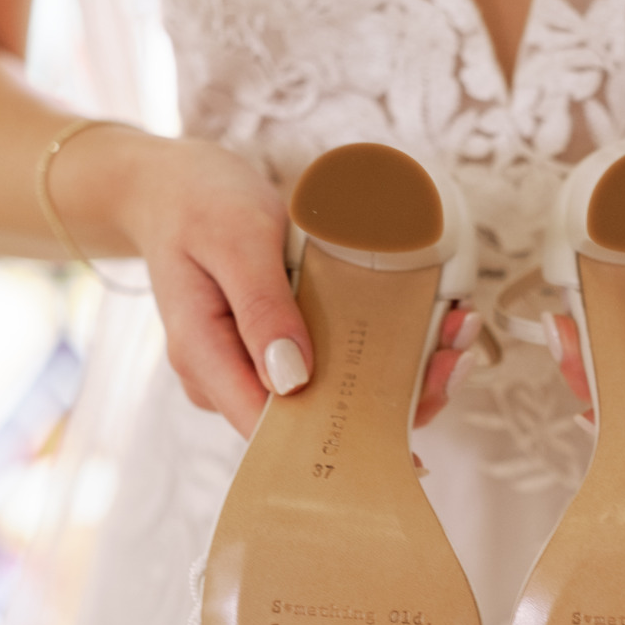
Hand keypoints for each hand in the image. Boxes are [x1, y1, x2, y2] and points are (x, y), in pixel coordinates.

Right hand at [110, 134, 479, 438]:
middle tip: (450, 366)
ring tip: (454, 341)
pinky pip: (332, 364)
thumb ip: (262, 308)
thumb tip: (295, 379)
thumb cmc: (197, 202)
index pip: (272, 431)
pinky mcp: (279, 347)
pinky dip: (378, 351)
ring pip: (331, 395)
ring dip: (395, 377)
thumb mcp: (234, 239)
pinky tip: (426, 330)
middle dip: (387, 405)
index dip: (335, 440)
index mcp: (207, 361)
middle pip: (313, 419)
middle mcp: (231, 377)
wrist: (170, 184)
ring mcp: (256, 365)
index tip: (400, 435)